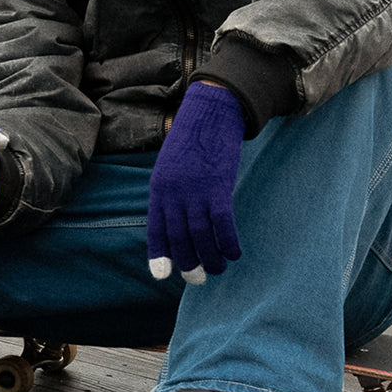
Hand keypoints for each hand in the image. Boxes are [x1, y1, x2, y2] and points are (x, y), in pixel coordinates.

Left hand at [147, 81, 244, 283]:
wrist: (209, 113)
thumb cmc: (192, 142)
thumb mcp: (171, 167)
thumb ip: (171, 193)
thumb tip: (178, 222)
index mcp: (159, 189)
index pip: (156, 228)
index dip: (159, 253)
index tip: (163, 275)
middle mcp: (173, 193)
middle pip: (179, 237)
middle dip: (188, 262)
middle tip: (198, 278)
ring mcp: (195, 191)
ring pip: (200, 235)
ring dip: (210, 257)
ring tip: (218, 268)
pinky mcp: (218, 187)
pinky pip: (222, 224)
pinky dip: (228, 243)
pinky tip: (235, 253)